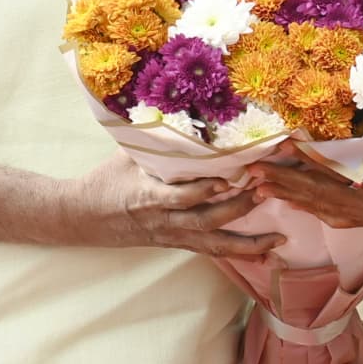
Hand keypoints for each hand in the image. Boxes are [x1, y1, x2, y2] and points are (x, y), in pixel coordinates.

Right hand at [76, 151, 284, 258]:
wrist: (85, 216)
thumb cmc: (107, 179)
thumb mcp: (128, 154)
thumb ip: (157, 138)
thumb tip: (182, 106)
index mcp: (149, 196)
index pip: (182, 195)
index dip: (207, 188)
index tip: (232, 175)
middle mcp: (164, 221)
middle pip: (206, 220)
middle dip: (238, 208)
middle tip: (265, 191)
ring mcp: (172, 235)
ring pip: (213, 244)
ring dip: (247, 243)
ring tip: (277, 239)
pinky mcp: (177, 243)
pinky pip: (212, 251)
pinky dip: (239, 254)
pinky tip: (265, 256)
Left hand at [251, 110, 362, 227]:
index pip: (337, 171)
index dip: (308, 160)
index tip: (283, 148)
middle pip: (319, 193)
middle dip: (284, 182)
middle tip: (252, 173)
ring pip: (321, 208)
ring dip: (290, 197)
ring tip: (259, 187)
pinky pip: (332, 217)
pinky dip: (308, 209)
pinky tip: (290, 203)